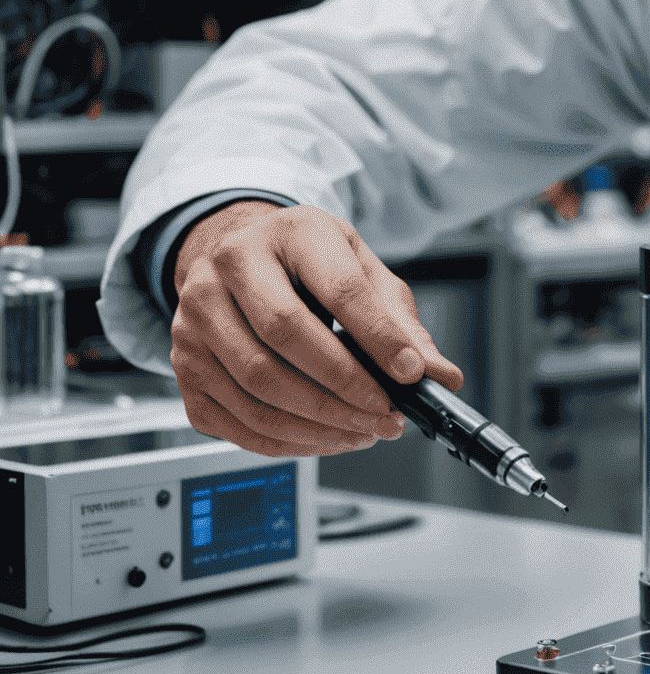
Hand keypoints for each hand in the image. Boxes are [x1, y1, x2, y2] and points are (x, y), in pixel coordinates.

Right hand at [169, 200, 464, 458]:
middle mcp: (230, 268)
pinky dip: (286, 440)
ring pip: (256, 384)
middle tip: (386, 413)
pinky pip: (235, 419)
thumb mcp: (361, 271)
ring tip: (364, 430)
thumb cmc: (306, 263)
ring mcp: (195, 318)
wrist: (240, 255)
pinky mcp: (184, 365)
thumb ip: (400, 323)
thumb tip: (441, 376)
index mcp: (290, 233)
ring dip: (319, 422)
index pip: (338, 288)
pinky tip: (324, 437)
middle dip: (345, 388)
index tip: (409, 374)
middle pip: (286, 336)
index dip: (377, 338)